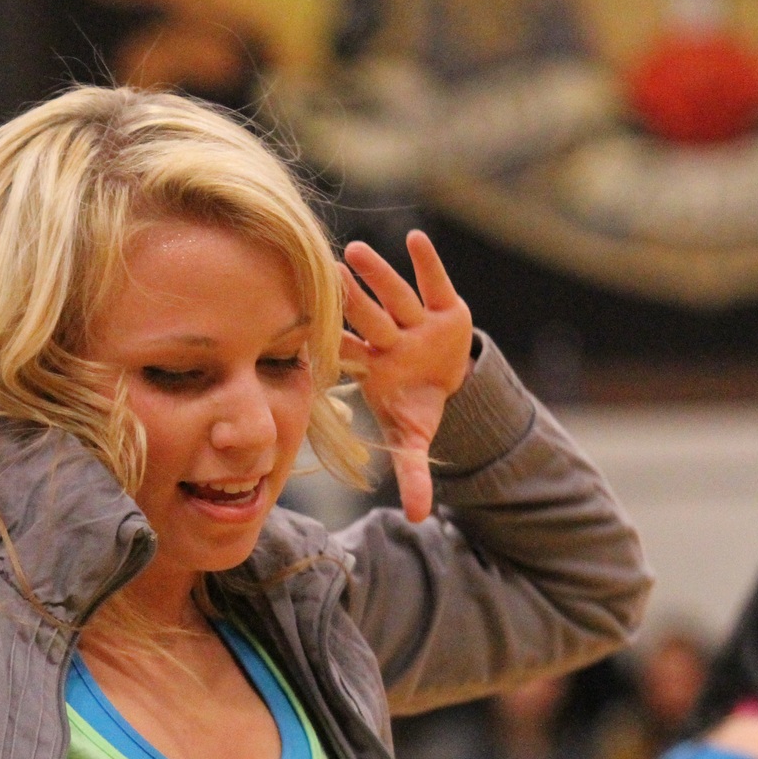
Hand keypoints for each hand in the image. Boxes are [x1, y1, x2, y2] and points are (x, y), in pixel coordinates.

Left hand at [341, 230, 475, 522]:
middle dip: (351, 300)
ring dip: (378, 274)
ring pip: (394, 295)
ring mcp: (415, 320)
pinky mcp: (445, 305)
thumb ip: (413, 473)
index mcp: (376, 366)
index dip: (334, 343)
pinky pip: (434, 280)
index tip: (311, 333)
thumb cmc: (416, 403)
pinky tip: (417, 239)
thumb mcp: (415, 437)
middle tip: (325, 277)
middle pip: (369, 318)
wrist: (445, 378)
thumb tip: (417, 519)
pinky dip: (428, 262)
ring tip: (356, 251)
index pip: (350, 353)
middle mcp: (391, 338)